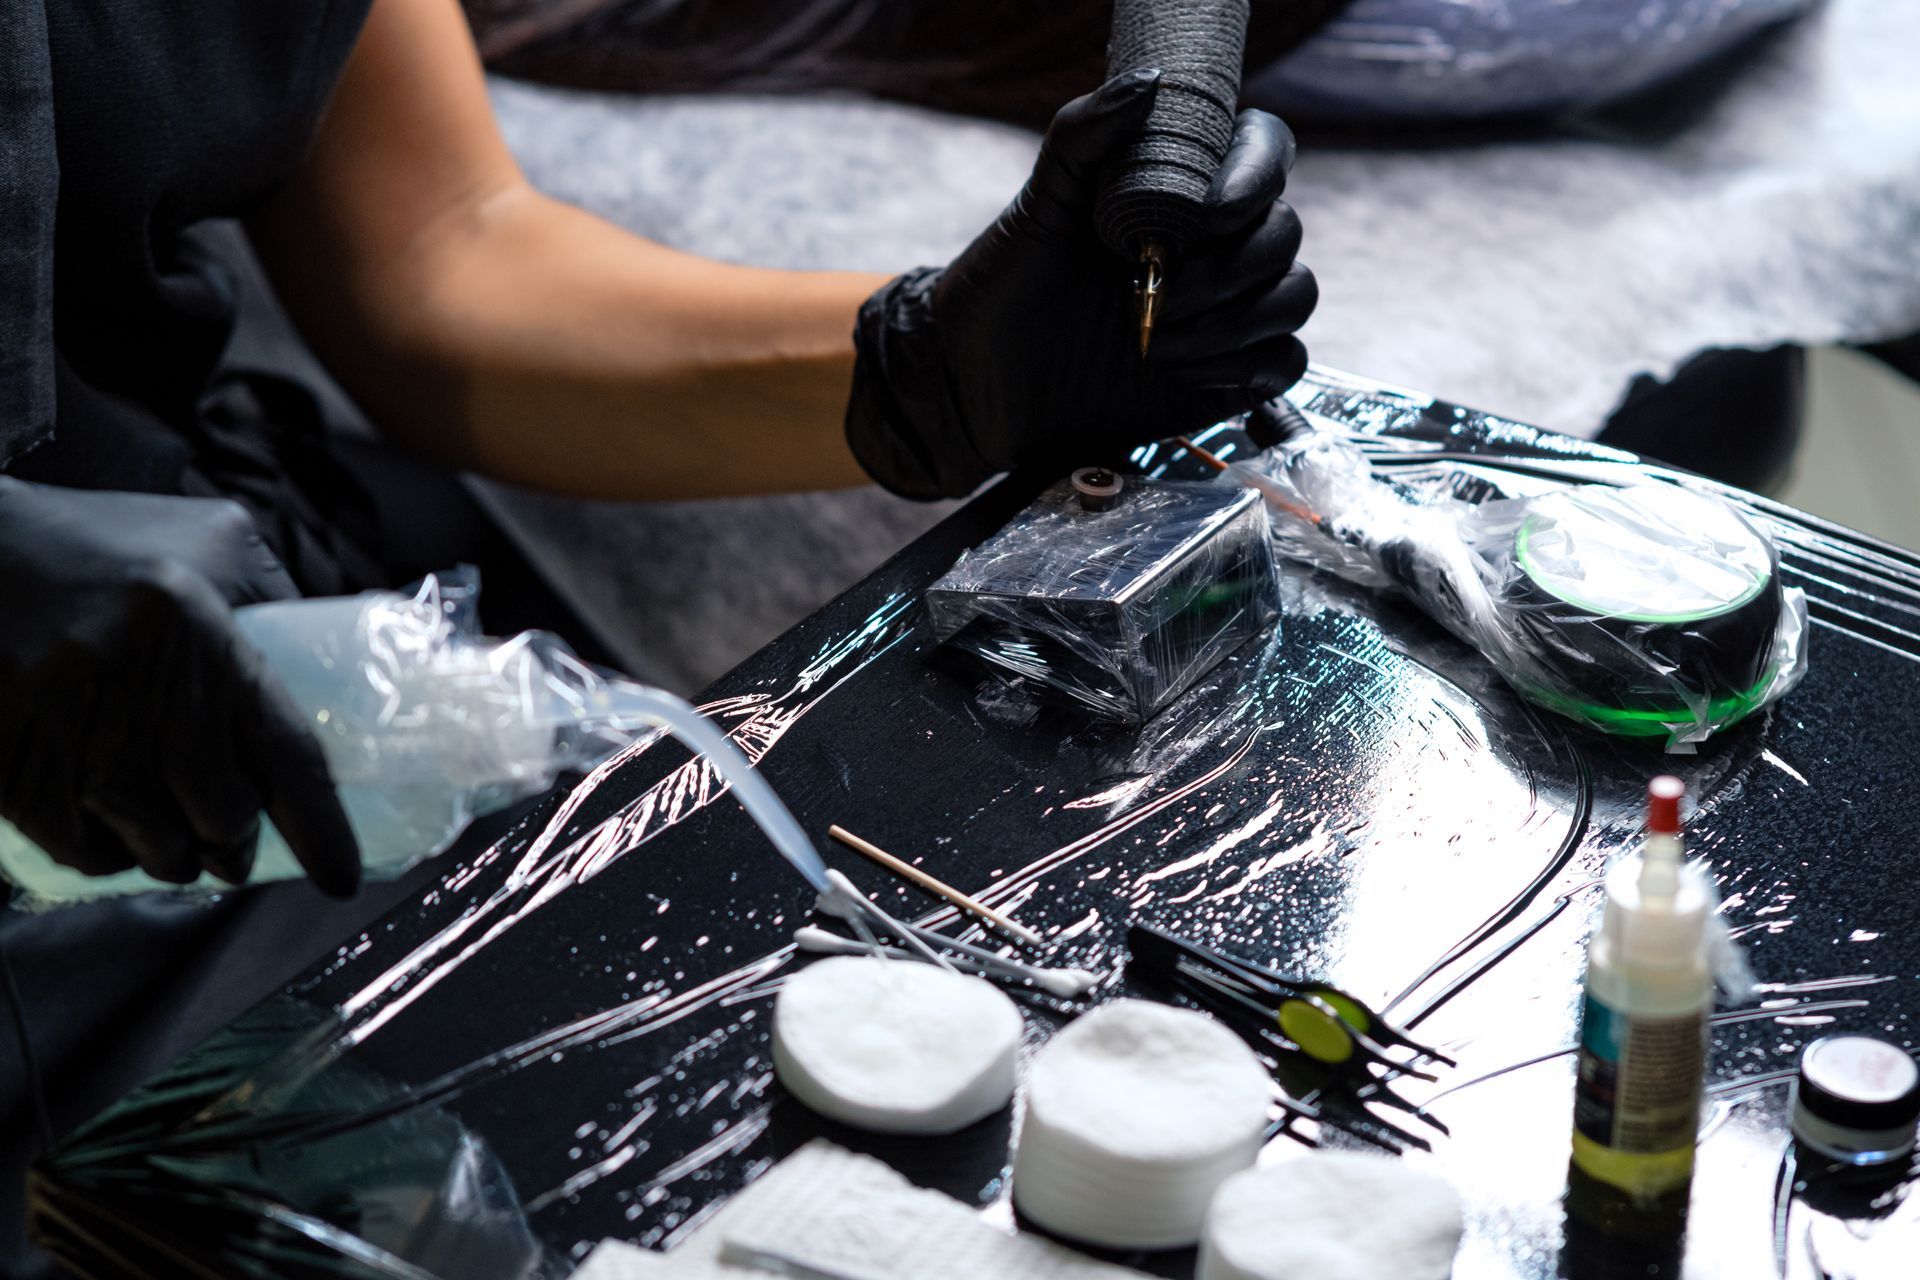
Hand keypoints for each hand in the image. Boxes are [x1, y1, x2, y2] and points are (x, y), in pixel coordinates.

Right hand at [0, 480, 360, 893]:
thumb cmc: (96, 537)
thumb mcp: (209, 536)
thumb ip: (269, 595)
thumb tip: (322, 664)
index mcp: (201, 631)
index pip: (287, 755)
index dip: (322, 829)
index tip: (340, 877)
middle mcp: (140, 685)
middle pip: (222, 813)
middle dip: (236, 841)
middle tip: (232, 840)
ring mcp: (69, 729)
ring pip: (152, 841)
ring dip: (173, 853)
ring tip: (174, 837)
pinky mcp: (12, 764)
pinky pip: (78, 845)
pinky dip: (105, 853)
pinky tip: (109, 829)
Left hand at [847, 69, 1316, 498]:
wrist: (980, 385)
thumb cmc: (1006, 290)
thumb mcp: (1038, 206)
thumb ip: (1085, 135)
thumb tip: (1151, 81)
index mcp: (1180, 195)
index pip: (1263, 154)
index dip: (1256, 175)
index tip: (1210, 210)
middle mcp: (1212, 248)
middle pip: (1284, 231)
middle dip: (1229, 265)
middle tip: (1159, 290)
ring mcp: (1225, 314)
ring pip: (1294, 295)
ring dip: (1235, 317)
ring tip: (1157, 337)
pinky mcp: (1228, 378)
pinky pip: (1285, 362)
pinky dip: (1244, 362)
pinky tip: (1178, 366)